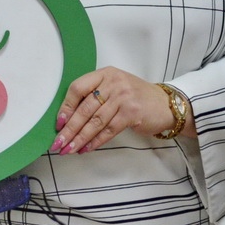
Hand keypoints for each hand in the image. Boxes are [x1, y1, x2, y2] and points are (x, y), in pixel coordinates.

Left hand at [52, 67, 182, 153]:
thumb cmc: (136, 97)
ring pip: (95, 121)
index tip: (58, 124)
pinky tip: (86, 148)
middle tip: (58, 143)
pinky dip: (95, 141)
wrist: (165, 105)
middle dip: (70, 129)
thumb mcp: (115, 87)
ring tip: (69, 149)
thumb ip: (95, 96)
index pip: (78, 88)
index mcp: (105, 74)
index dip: (66, 107)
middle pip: (85, 108)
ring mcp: (123, 97)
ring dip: (80, 138)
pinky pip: (108, 130)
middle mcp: (113, 83)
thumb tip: (68, 119)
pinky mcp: (132, 113)